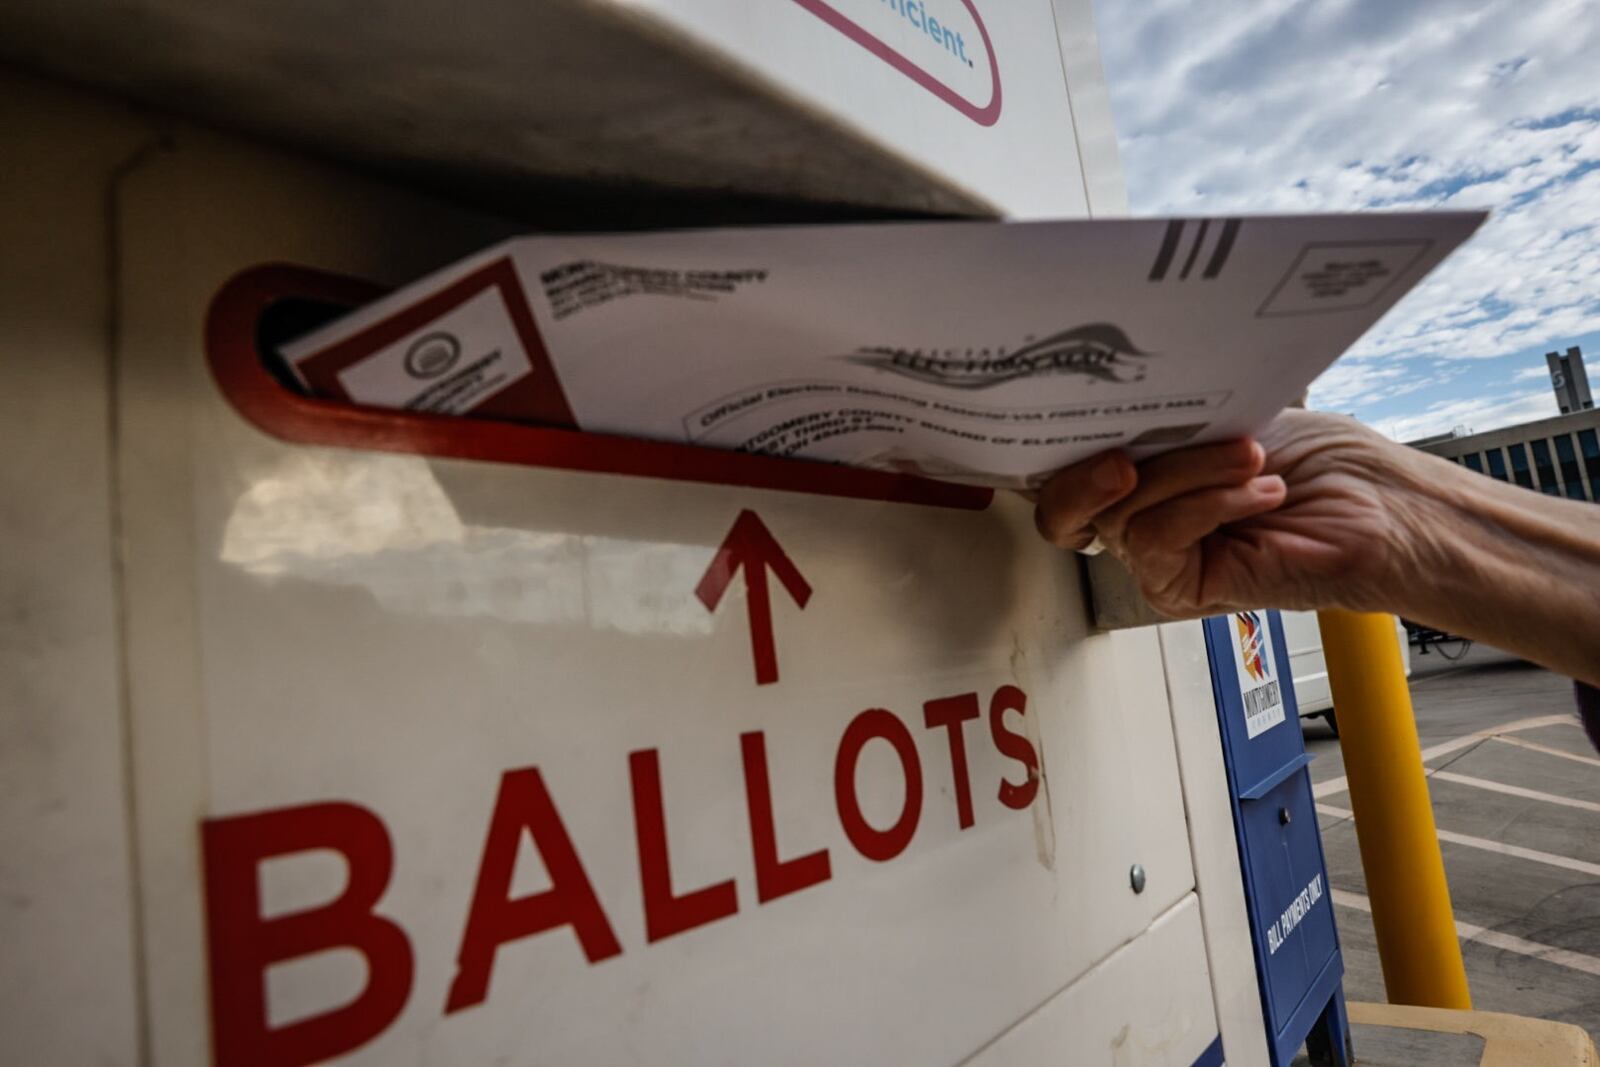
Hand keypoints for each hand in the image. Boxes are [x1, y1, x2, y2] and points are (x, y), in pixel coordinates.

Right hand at [1034, 409, 1415, 617]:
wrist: (1386, 508)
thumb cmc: (1330, 463)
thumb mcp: (1232, 416)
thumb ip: (1166, 419)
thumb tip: (1113, 405)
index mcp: (1150, 471)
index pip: (1066, 467)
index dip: (1053, 449)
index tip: (1074, 412)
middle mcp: (1145, 514)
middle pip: (1067, 502)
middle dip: (1088, 470)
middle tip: (1126, 453)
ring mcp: (1161, 554)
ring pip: (1119, 515)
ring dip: (1186, 475)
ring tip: (1247, 460)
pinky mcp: (1183, 588)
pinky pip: (1154, 542)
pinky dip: (1206, 507)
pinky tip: (1257, 493)